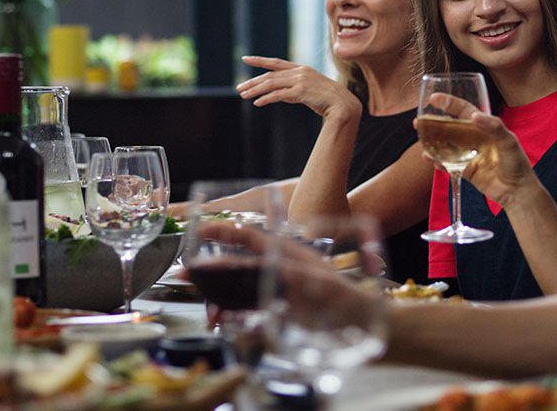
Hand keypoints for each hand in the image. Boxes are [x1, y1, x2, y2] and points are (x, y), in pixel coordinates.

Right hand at [197, 223, 378, 326]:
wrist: (368, 327)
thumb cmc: (341, 298)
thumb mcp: (305, 281)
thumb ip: (273, 274)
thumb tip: (239, 269)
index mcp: (286, 252)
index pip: (248, 235)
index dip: (223, 229)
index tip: (198, 228)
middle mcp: (281, 268)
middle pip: (238, 265)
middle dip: (212, 273)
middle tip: (188, 280)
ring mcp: (283, 290)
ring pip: (243, 289)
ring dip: (222, 298)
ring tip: (212, 315)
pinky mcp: (286, 311)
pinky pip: (254, 309)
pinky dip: (237, 315)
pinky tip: (228, 322)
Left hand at [238, 56, 361, 120]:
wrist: (342, 104)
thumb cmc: (327, 100)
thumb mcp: (309, 90)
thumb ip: (293, 89)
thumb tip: (277, 95)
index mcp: (301, 68)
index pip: (276, 63)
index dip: (260, 60)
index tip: (245, 59)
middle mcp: (299, 72)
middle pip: (270, 75)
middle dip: (253, 81)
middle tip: (239, 87)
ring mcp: (300, 81)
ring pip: (272, 84)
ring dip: (255, 90)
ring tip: (243, 95)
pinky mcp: (301, 91)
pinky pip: (279, 95)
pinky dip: (266, 98)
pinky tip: (257, 103)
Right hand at [419, 93, 541, 208]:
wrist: (517, 191)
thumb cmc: (517, 163)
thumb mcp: (508, 141)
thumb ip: (493, 127)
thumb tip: (474, 116)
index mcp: (484, 128)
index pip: (464, 111)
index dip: (449, 104)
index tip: (434, 98)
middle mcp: (474, 139)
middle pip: (450, 128)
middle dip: (434, 123)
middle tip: (418, 121)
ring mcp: (468, 154)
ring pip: (446, 145)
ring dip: (432, 141)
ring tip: (420, 138)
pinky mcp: (465, 170)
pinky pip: (447, 163)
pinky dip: (437, 161)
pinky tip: (428, 158)